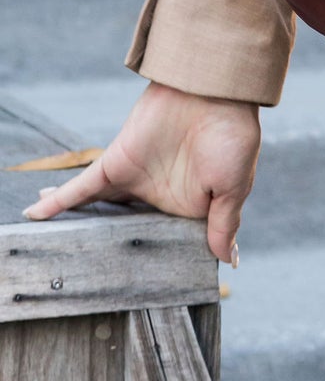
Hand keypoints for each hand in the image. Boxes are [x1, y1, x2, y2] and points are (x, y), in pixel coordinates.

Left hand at [22, 81, 261, 264]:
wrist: (213, 92)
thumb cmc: (233, 136)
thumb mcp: (233, 187)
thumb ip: (224, 224)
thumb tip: (229, 260)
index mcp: (189, 207)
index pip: (165, 240)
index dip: (153, 263)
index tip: (139, 288)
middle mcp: (157, 197)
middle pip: (123, 231)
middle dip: (104, 249)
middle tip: (83, 277)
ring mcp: (133, 182)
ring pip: (96, 211)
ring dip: (73, 226)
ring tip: (49, 247)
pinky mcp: (114, 164)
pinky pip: (80, 188)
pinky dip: (58, 202)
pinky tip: (34, 215)